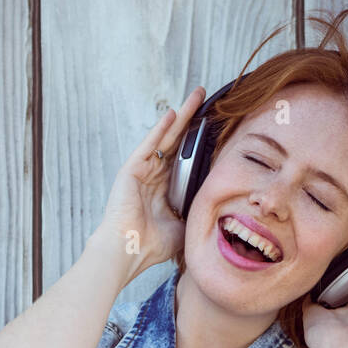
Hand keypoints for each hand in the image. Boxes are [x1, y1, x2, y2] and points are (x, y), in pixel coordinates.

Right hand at [95, 86, 207, 286]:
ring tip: (196, 97)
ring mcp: (142, 172)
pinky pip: (149, 145)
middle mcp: (153, 177)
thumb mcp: (184, 226)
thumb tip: (218, 207)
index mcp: (164, 190)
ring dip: (180, 117)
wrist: (128, 251)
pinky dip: (160, 129)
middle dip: (192, 120)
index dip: (199, 142)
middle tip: (206, 98)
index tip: (216, 127)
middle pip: (177, 142)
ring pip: (165, 138)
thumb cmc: (151, 246)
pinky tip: (172, 114)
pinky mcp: (131, 170)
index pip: (185, 159)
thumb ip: (196, 212)